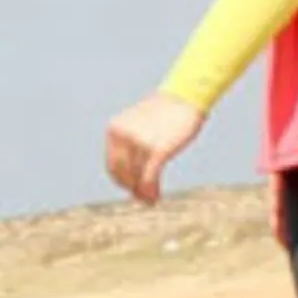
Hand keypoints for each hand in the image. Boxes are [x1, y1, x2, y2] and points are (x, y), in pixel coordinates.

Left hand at [105, 91, 205, 205]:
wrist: (184, 96)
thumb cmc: (164, 112)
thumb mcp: (139, 126)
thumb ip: (132, 145)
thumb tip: (131, 172)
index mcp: (115, 130)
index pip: (112, 166)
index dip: (121, 182)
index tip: (132, 190)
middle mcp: (123, 137)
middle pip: (122, 175)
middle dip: (132, 190)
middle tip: (143, 199)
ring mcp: (140, 144)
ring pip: (136, 179)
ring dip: (143, 194)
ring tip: (151, 200)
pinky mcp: (158, 150)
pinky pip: (149, 178)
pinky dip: (151, 191)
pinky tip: (156, 197)